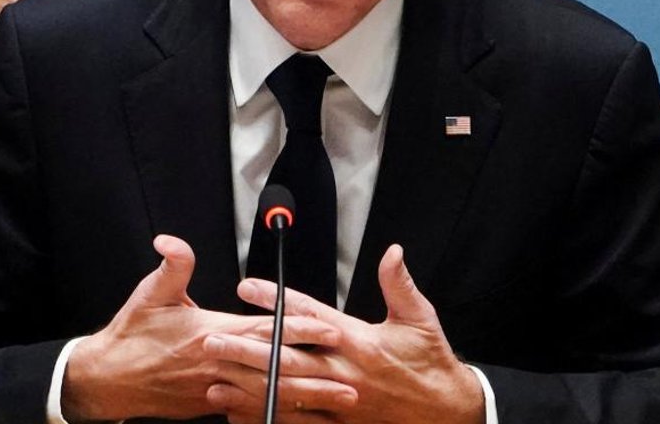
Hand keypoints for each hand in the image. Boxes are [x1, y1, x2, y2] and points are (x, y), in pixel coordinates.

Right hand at [61, 235, 340, 421]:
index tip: (330, 329)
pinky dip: (276, 413)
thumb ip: (171, 266)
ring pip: (269, 394)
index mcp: (211, 333)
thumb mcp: (150, 294)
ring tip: (338, 402)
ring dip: (306, 399)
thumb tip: (171, 241)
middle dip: (316, 374)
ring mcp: (215, 389)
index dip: (300, 329)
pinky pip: (250, 409)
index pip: (266, 330)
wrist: (107, 381)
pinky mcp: (209, 405)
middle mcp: (219, 364)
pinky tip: (299, 417)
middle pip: (277, 369)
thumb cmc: (131, 337)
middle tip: (351, 378)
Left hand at [204, 244, 484, 423]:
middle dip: (248, 349)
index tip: (248, 288)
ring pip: (286, 393)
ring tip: (217, 377)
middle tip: (215, 339)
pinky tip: (241, 412)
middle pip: (288, 358)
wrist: (444, 413)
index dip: (277, 300)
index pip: (310, 316)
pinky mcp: (339, 422)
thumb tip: (392, 252)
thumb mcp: (420, 319)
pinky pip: (297, 422)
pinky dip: (268, 417)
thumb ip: (399, 285)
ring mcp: (339, 401)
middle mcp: (344, 372)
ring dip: (249, 385)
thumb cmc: (430, 364)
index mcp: (360, 342)